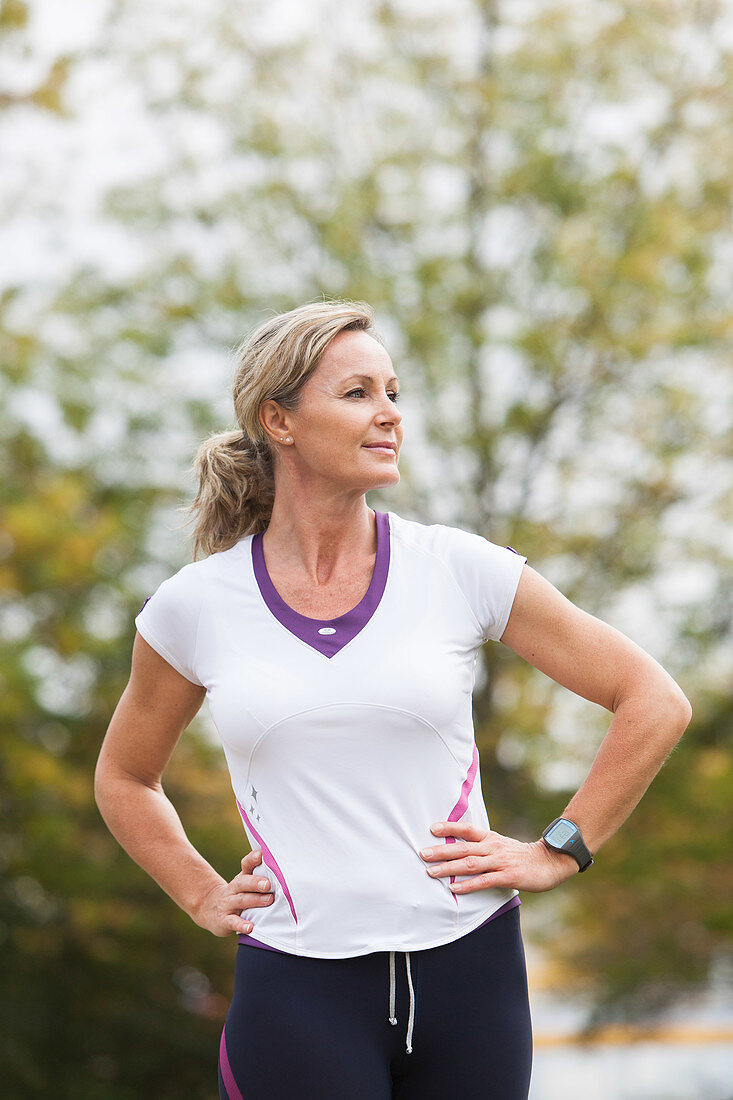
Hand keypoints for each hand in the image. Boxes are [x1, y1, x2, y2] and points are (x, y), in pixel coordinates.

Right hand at [193, 849, 274, 936]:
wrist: (210, 909)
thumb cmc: (238, 895)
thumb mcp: (245, 884)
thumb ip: (261, 877)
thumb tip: (284, 869)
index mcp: (242, 878)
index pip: (246, 865)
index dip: (252, 859)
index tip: (261, 854)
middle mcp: (234, 889)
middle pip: (243, 882)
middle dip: (256, 882)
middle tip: (268, 884)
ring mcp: (228, 904)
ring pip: (240, 900)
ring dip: (255, 900)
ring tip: (268, 900)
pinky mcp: (224, 920)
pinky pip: (233, 922)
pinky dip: (241, 925)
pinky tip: (250, 927)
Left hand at [418, 820, 578, 893]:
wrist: (551, 861)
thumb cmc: (522, 856)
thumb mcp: (501, 845)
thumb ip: (483, 847)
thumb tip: (460, 850)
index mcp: (491, 838)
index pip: (467, 829)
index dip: (449, 827)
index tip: (431, 828)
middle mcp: (493, 847)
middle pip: (463, 847)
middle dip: (441, 850)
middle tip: (422, 853)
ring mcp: (500, 861)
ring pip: (470, 864)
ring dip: (449, 868)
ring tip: (431, 872)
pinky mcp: (508, 876)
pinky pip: (484, 881)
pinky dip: (468, 885)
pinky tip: (455, 889)